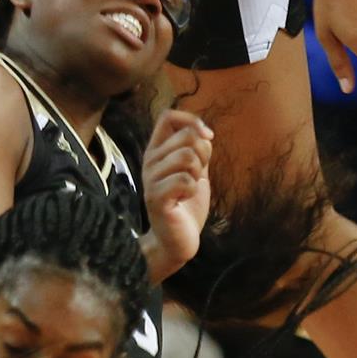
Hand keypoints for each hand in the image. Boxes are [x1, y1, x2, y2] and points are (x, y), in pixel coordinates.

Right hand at [139, 108, 212, 276]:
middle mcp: (150, 162)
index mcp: (157, 152)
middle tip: (197, 176)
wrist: (175, 240)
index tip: (206, 137)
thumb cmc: (185, 206)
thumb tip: (203, 131)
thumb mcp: (195, 170)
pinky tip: (183, 200)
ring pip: (187, 157)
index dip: (191, 121)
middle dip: (204, 154)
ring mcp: (150, 180)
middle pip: (186, 136)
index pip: (168, 117)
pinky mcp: (156, 198)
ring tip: (189, 189)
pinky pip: (186, 180)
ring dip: (198, 174)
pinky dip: (193, 190)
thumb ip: (196, 150)